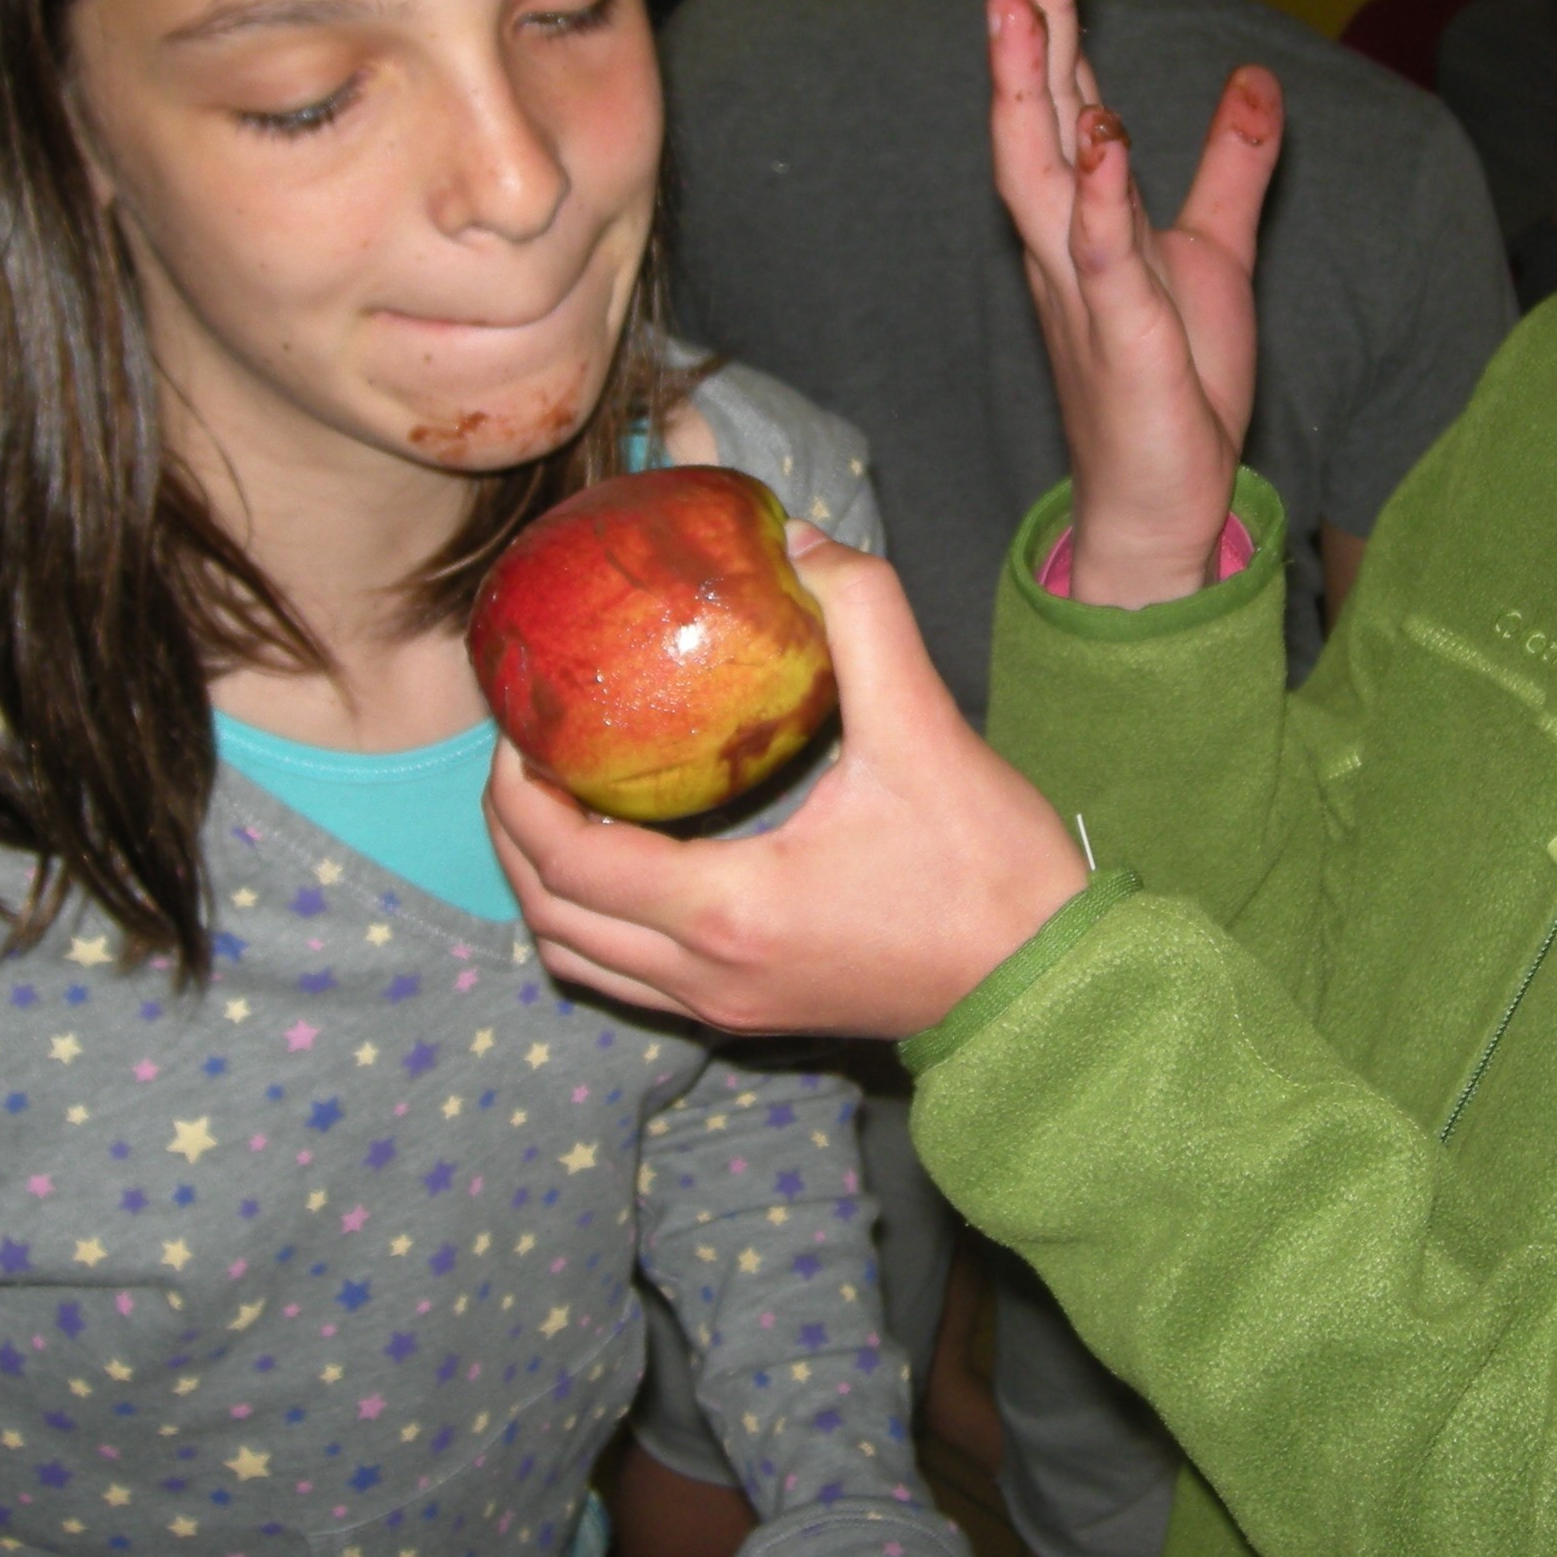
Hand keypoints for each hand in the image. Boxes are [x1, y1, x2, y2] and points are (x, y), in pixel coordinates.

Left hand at [487, 523, 1089, 1036]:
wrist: (1045, 986)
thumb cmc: (989, 871)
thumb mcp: (928, 727)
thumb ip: (863, 616)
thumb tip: (801, 540)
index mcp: (728, 909)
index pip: (566, 857)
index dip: (518, 788)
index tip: (521, 720)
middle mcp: (705, 973)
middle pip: (549, 914)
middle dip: (511, 832)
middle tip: (525, 750)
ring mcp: (722, 1008)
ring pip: (578, 957)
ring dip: (546, 885)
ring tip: (559, 801)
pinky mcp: (748, 1016)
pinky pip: (627, 977)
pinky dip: (595, 922)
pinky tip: (629, 856)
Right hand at [986, 0, 1282, 606]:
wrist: (1160, 507)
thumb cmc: (1177, 388)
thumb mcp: (1216, 254)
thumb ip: (1233, 163)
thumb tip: (1256, 78)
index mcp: (1091, 208)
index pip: (1066, 84)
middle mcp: (1067, 235)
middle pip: (1035, 100)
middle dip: (1027, 6)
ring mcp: (1083, 285)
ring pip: (1037, 169)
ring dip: (1026, 86)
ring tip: (1018, 1)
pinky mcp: (1120, 339)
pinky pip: (1101, 260)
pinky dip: (1097, 200)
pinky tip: (1100, 141)